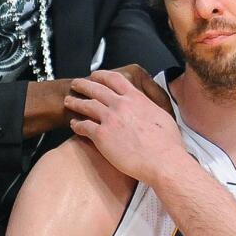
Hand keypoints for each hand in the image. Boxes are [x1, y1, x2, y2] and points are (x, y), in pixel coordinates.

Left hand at [64, 70, 183, 182]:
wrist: (162, 160)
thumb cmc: (167, 144)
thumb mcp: (163, 116)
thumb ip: (151, 108)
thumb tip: (152, 109)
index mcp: (136, 99)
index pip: (115, 80)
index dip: (102, 75)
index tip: (96, 75)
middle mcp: (121, 105)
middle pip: (96, 89)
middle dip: (84, 85)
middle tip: (77, 84)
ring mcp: (110, 119)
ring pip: (86, 105)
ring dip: (75, 101)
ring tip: (69, 101)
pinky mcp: (102, 135)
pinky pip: (84, 126)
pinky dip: (76, 124)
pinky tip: (74, 125)